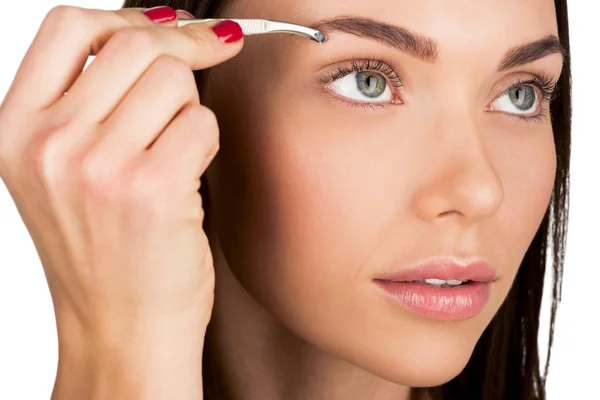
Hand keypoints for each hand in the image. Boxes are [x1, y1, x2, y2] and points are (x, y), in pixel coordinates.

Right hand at [0, 6, 242, 398]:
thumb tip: (164, 29)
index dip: (130, 17)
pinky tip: (189, 178)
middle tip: (209, 64)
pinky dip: (207, 144)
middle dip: (183, 54)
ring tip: (176, 153)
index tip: (173, 28)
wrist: (121, 329)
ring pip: (174, 80)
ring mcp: (95, 166)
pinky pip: (201, 123)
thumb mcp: (65, 171)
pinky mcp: (149, 189)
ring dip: (191, 110)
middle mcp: (47, 143)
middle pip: (135, 45)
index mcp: (15, 130)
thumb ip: (93, 101)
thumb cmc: (104, 253)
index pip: (69, 27)